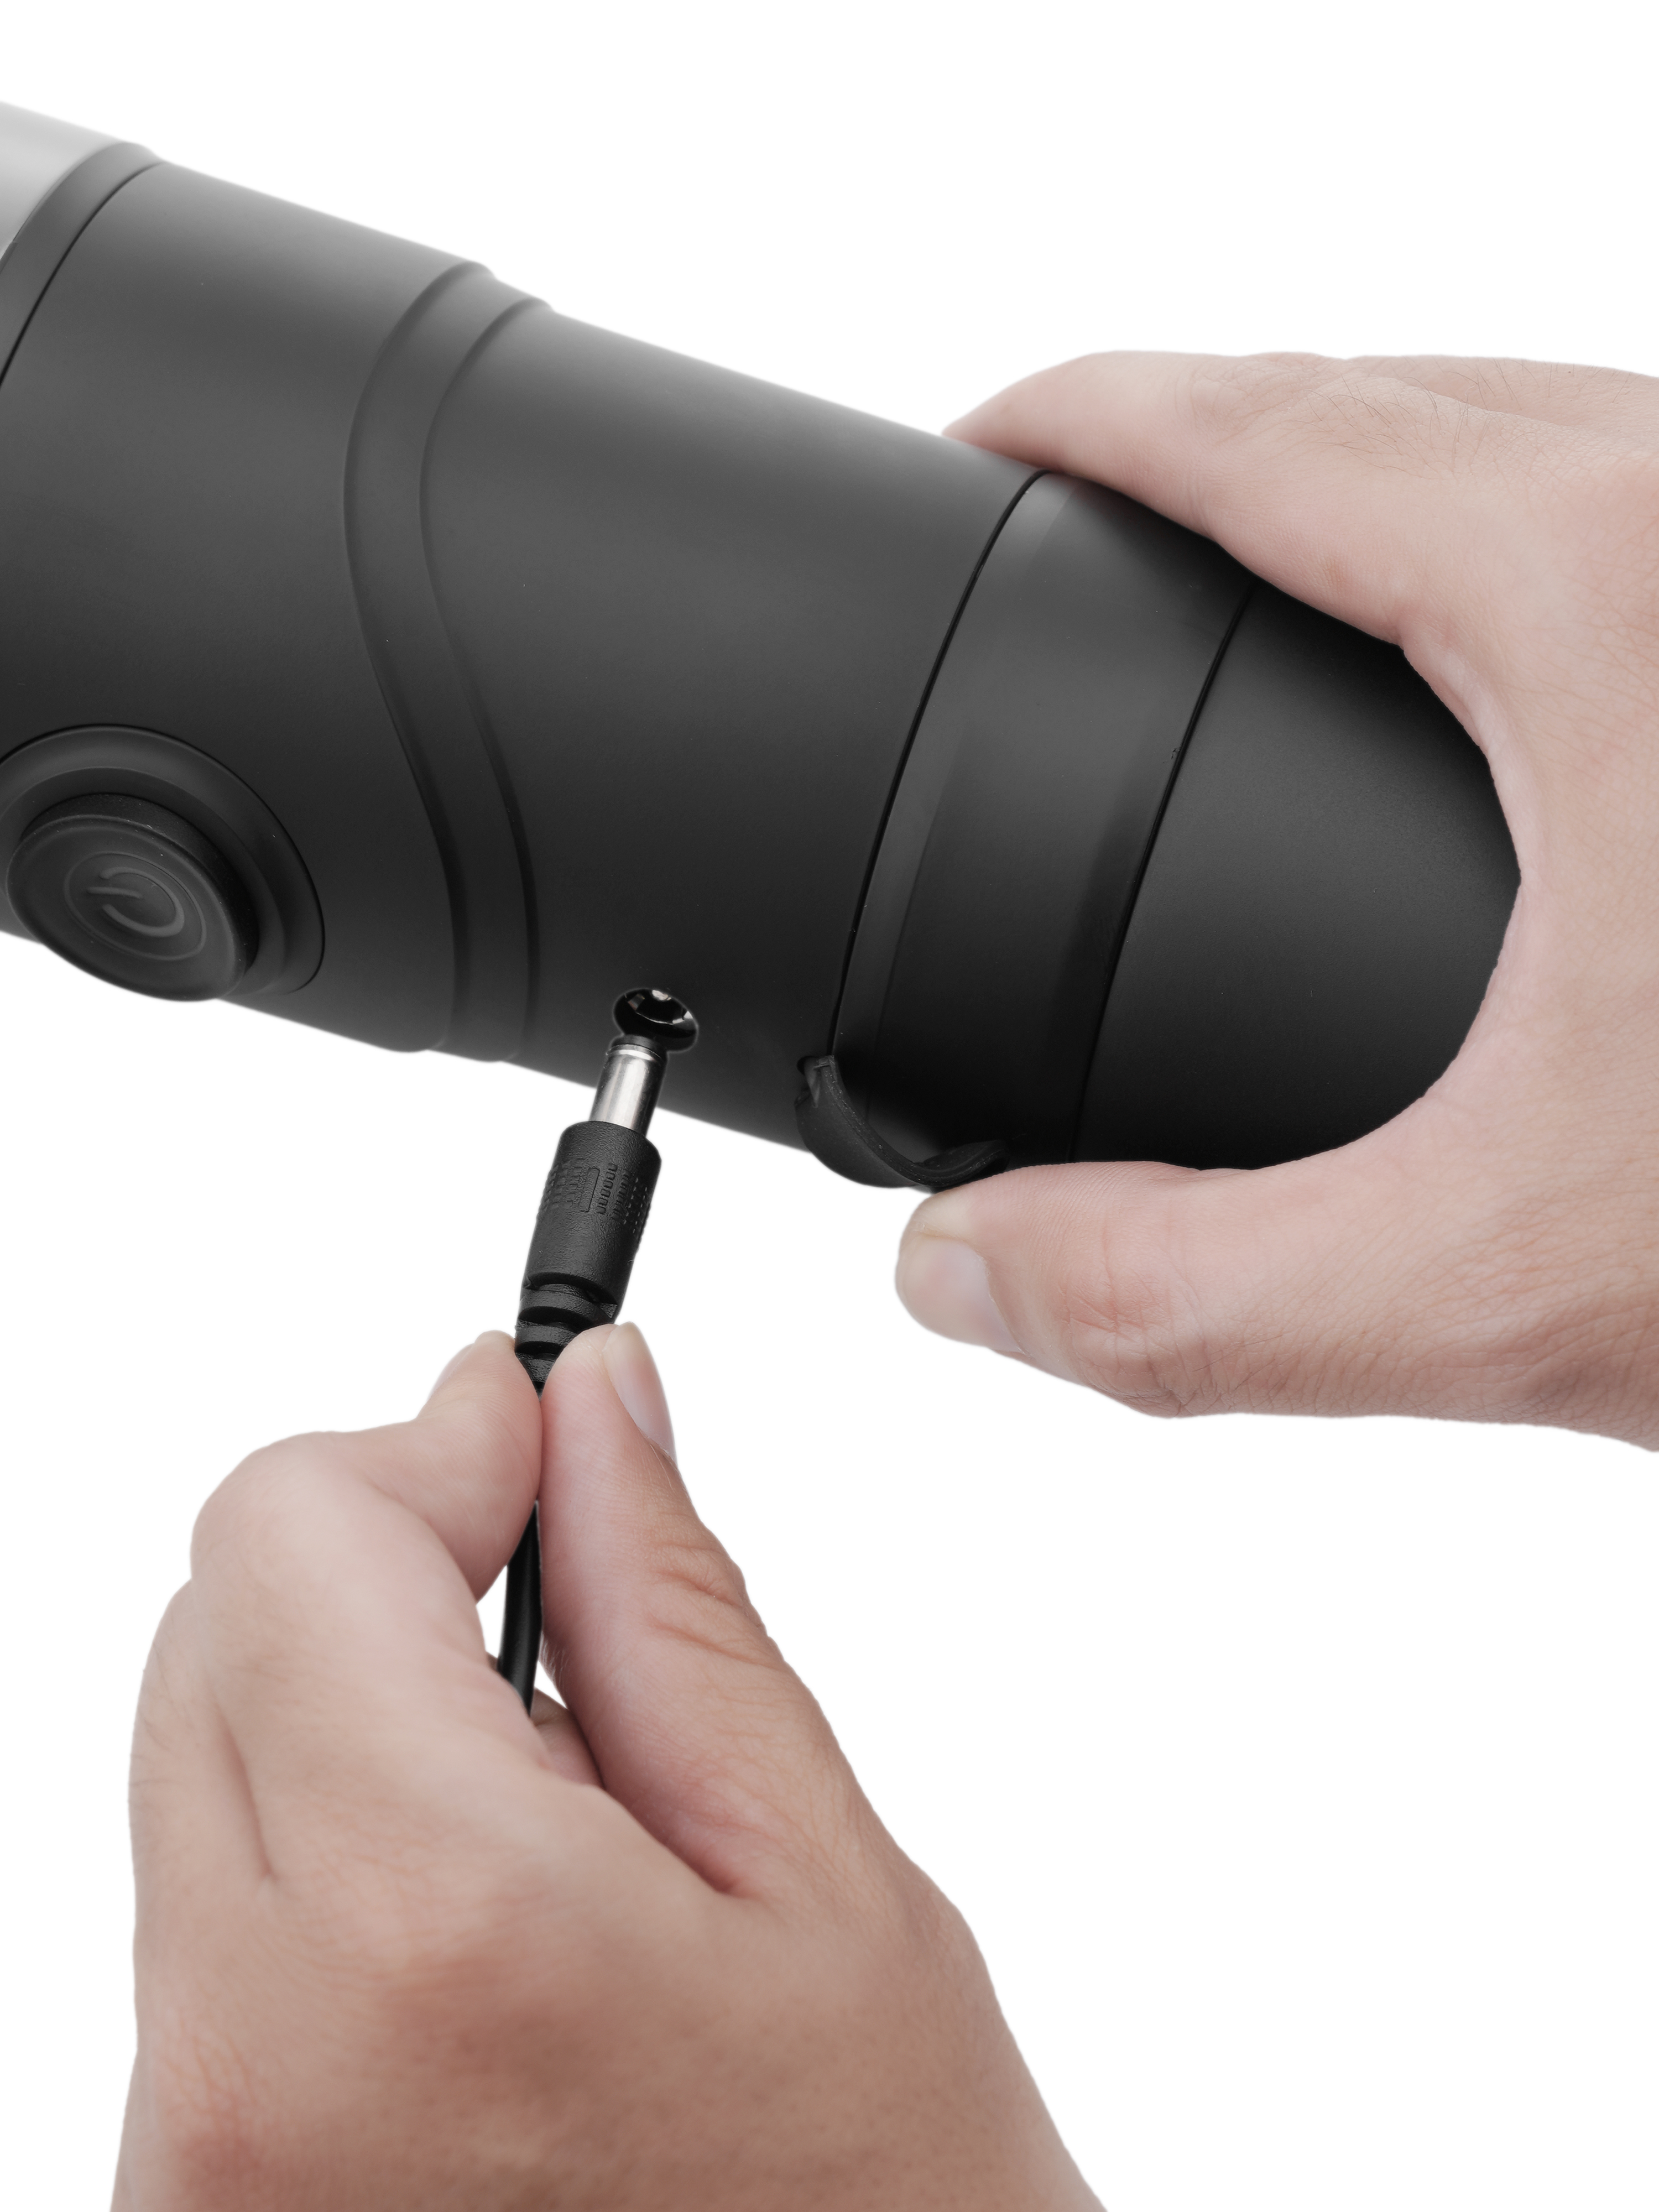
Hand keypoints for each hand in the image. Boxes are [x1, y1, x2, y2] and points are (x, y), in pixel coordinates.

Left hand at [114, 1327, 1096, 2210]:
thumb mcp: (821, 1875)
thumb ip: (665, 1601)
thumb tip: (595, 1399)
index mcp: (435, 1929)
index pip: (283, 1533)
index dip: (424, 1447)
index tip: (529, 1445)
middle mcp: (246, 2059)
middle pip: (207, 1637)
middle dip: (377, 1579)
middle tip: (559, 1638)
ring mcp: (186, 2160)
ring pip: (191, 1773)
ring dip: (347, 1728)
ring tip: (545, 1832)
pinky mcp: (180, 2205)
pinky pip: (195, 1927)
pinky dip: (317, 1865)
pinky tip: (476, 1939)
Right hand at [899, 353, 1658, 1447]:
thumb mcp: (1529, 1280)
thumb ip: (1196, 1297)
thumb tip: (965, 1271)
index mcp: (1604, 589)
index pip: (1258, 423)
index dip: (1080, 423)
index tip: (978, 452)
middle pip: (1395, 387)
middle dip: (1209, 430)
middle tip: (1089, 530)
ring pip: (1546, 428)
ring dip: (1377, 469)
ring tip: (1259, 580)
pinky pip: (1646, 506)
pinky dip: (1519, 536)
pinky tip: (1497, 677)